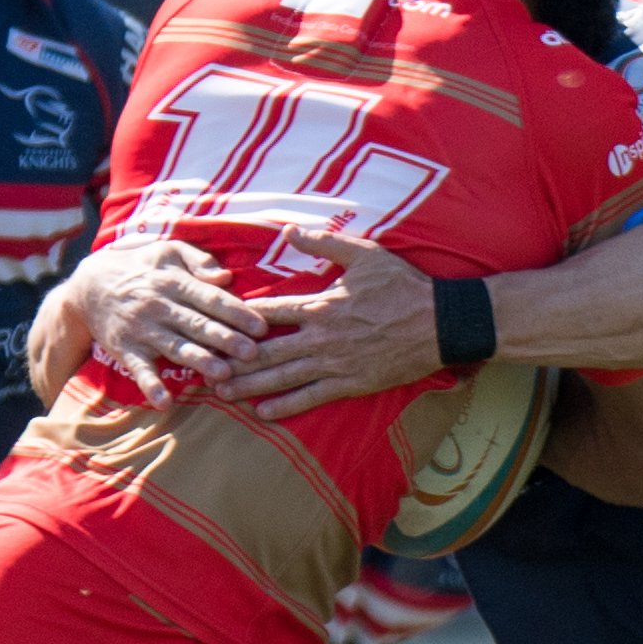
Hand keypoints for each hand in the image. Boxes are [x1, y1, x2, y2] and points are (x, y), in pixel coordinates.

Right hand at [86, 237, 268, 402]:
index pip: (211, 298)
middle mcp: (160, 306)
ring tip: (222, 374)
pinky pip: (140, 370)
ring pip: (175, 347)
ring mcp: (142, 330)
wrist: (89, 285)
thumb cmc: (142, 267)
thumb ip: (199, 260)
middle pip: (197, 324)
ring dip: (198, 362)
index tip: (261, 326)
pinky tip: (165, 402)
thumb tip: (226, 277)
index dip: (236, 312)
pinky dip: (151, 387)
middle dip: (225, 339)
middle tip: (252, 353)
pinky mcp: (126, 350)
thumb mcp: (169, 251)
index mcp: (175, 281)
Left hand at [220, 229, 443, 419]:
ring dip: (249, 387)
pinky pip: (311, 398)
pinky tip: (262, 413)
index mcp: (320, 305)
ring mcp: (334, 364)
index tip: (212, 323)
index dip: (237, 320)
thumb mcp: (364, 255)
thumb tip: (287, 231)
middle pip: (265, 351)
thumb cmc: (402, 286)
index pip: (268, 313)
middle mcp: (321, 338)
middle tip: (203, 369)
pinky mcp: (350, 384)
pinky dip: (285, 407)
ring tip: (221, 394)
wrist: (439, 323)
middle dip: (232, 361)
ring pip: (282, 378)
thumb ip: (323, 243)